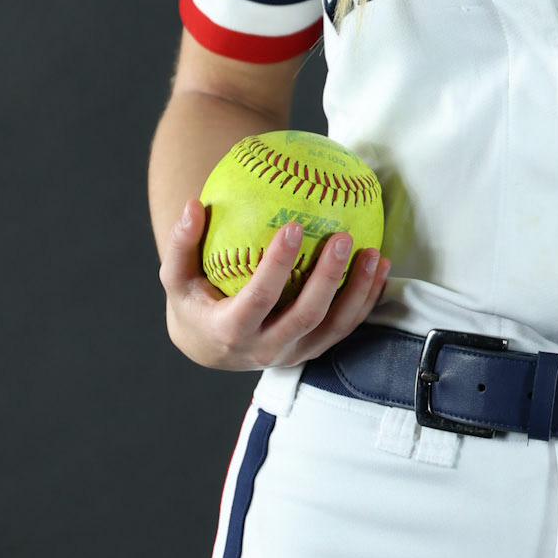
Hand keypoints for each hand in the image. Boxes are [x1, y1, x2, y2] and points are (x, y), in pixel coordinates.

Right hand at [159, 200, 389, 371]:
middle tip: (342, 236)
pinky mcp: (313, 349)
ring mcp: (294, 352)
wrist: (210, 346)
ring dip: (358, 292)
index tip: (293, 226)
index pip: (258, 299)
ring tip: (374, 253)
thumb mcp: (176, 278)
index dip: (276, 266)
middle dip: (327, 278)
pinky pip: (346, 327)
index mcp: (232, 331)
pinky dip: (366, 299)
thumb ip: (181, 244)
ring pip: (334, 328)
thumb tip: (194, 205)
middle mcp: (267, 349)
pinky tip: (381, 266)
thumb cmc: (194, 301)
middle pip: (305, 317)